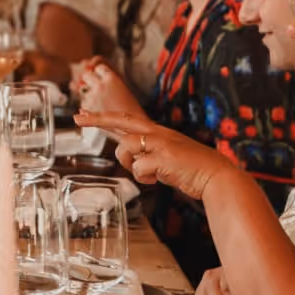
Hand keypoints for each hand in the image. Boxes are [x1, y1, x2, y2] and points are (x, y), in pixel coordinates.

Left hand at [71, 58, 135, 115]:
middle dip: (90, 80)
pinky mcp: (87, 109)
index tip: (102, 78)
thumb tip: (95, 82)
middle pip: (87, 75)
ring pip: (85, 92)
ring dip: (91, 97)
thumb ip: (109, 84)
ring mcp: (92, 97)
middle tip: (96, 88)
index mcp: (112, 78)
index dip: (101, 73)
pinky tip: (101, 113)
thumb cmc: (131, 110)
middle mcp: (100, 85)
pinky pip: (84, 105)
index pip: (99, 68)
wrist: (132, 127)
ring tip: (104, 106)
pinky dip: (88, 109)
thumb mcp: (123, 90)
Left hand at [78, 111, 234, 201]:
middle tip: (78, 117)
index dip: (105, 117)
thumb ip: (151, 156)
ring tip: (149, 174)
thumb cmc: (195, 170)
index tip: (85, 114)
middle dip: (97, 119)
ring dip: (131, 164)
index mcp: (159, 132)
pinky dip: (144, 178)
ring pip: (126, 148)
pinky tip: (158, 180)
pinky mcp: (162, 157)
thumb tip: (135, 162)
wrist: (217, 177)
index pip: (127, 120)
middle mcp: (158, 133)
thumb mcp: (169, 159)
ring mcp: (160, 143)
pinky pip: (138, 168)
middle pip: (121, 120)